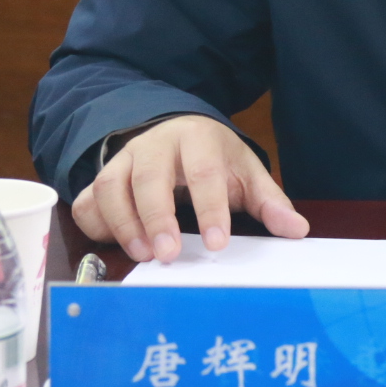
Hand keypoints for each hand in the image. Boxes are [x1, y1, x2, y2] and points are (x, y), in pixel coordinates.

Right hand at [72, 114, 307, 263]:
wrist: (178, 131)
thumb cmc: (214, 158)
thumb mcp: (245, 172)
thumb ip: (269, 201)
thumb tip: (296, 229)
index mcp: (197, 138)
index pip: (202, 171)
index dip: (209, 208)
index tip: (217, 243)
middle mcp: (155, 145)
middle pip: (149, 176)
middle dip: (156, 216)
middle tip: (168, 254)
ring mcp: (124, 159)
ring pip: (111, 186)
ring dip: (123, 223)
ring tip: (144, 255)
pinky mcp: (104, 176)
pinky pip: (88, 199)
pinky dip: (96, 224)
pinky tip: (113, 245)